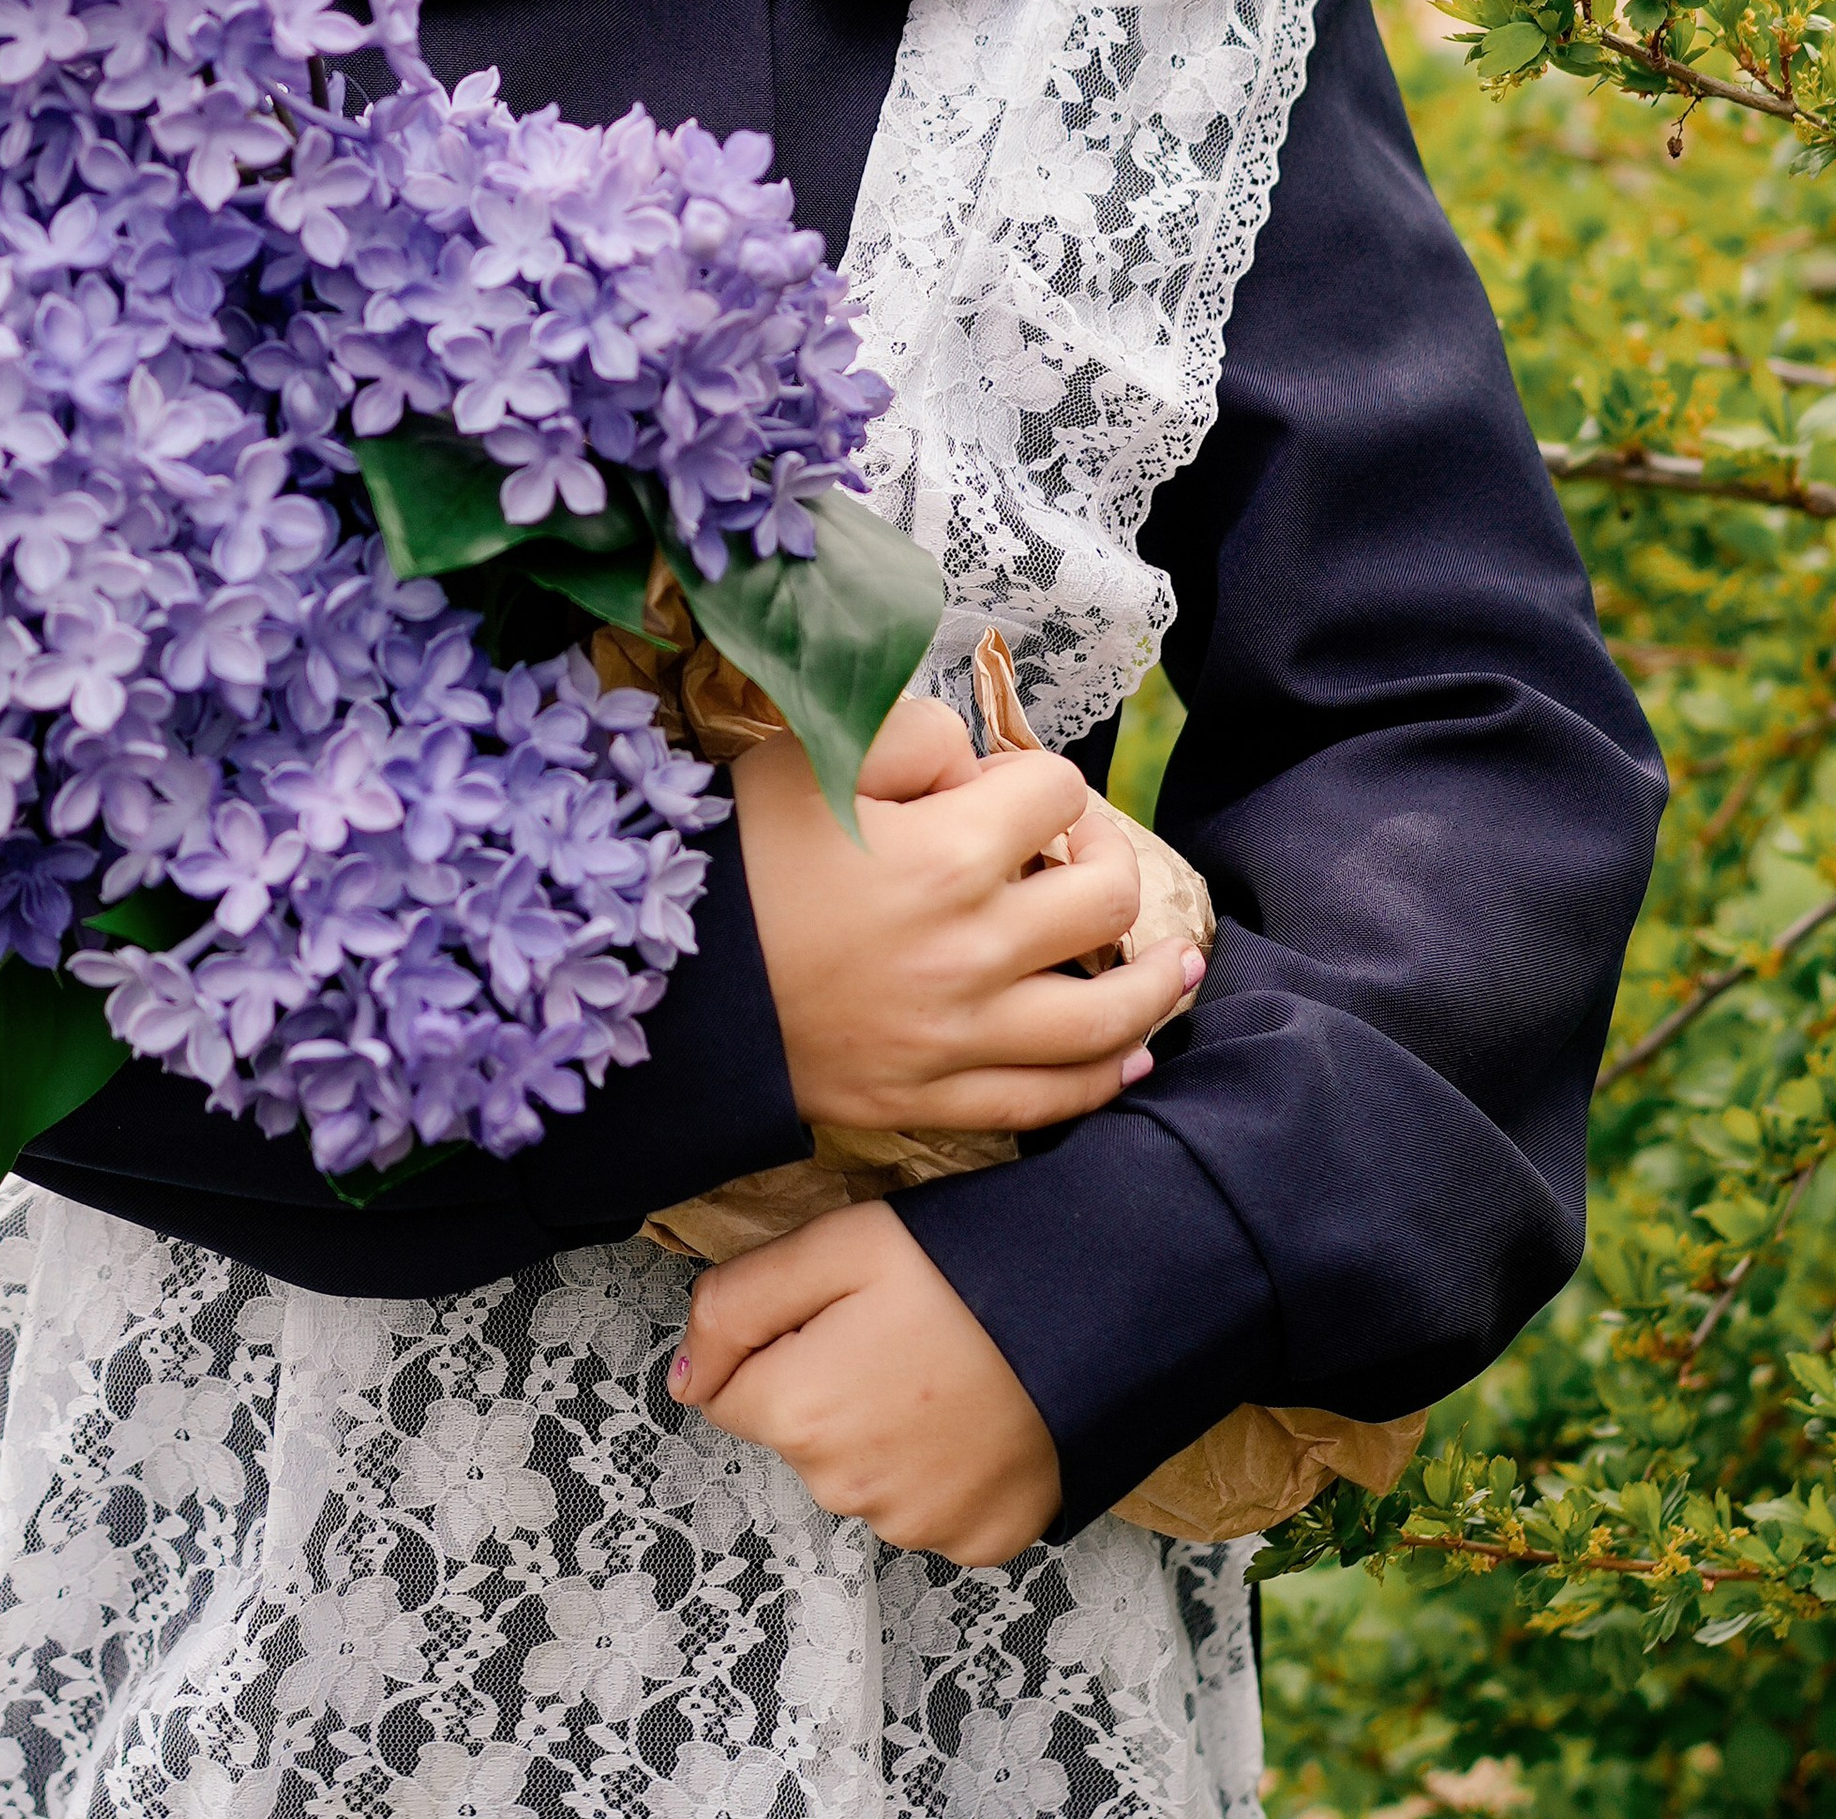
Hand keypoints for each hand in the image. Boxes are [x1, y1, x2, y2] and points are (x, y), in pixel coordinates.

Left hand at [673, 1197, 1059, 1563]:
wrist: (1103, 1309)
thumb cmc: (966, 1264)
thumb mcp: (836, 1243)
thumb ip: (735, 1304)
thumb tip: (681, 1377)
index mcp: (797, 1414)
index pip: (727, 1391)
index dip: (773, 1340)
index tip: (834, 1310)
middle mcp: (846, 1491)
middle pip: (796, 1433)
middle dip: (824, 1383)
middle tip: (898, 1327)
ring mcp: (917, 1527)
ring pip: (859, 1471)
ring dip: (881, 1428)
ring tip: (944, 1366)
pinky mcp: (979, 1542)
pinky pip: (929, 1506)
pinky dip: (942, 1466)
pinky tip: (977, 1413)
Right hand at [735, 712, 1204, 1133]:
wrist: (658, 989)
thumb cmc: (729, 860)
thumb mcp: (805, 757)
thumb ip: (906, 735)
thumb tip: (972, 766)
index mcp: (945, 852)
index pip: (1054, 791)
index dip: (1037, 777)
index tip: (1002, 788)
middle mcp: (973, 950)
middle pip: (1108, 896)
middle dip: (1106, 857)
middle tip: (1074, 852)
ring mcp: (959, 1036)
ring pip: (1108, 1015)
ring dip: (1155, 982)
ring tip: (1177, 963)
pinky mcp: (931, 1099)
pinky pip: (1049, 1099)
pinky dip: (1104, 1078)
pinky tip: (1130, 1056)